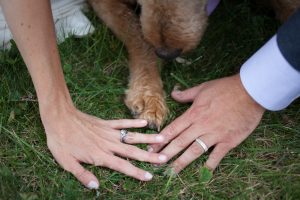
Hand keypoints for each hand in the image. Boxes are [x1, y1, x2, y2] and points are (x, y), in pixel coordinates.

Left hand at [41, 104, 166, 188]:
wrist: (59, 118)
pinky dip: (134, 122)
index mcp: (100, 156)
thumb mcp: (67, 162)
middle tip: (164, 158)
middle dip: (149, 156)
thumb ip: (82, 175)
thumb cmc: (61, 142)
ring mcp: (109, 132)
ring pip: (131, 137)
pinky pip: (123, 123)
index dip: (136, 172)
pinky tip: (144, 123)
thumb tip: (96, 186)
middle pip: (132, 152)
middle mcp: (108, 144)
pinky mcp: (106, 123)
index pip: (122, 166)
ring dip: (147, 139)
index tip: (150, 176)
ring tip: (162, 139)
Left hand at [149, 74, 264, 172]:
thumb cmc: (225, 88)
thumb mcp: (203, 88)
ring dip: (182, 162)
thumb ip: (186, 94)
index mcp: (194, 113)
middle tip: (156, 162)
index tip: (152, 148)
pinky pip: (217, 155)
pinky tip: (203, 172)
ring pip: (195, 150)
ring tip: (172, 171)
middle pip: (180, 142)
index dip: (161, 140)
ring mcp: (215, 134)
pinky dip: (210, 164)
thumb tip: (173, 93)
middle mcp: (201, 125)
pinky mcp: (228, 141)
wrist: (250, 92)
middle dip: (166, 153)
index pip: (173, 129)